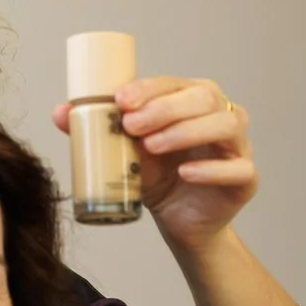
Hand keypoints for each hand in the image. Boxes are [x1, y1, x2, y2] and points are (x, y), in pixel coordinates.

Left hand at [54, 75, 256, 246]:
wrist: (181, 222)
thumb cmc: (159, 178)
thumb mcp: (125, 152)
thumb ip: (97, 131)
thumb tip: (58, 113)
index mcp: (194, 100)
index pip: (176, 83)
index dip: (149, 89)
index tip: (120, 100)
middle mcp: (222, 115)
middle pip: (204, 98)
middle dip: (165, 108)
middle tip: (131, 126)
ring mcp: (238, 146)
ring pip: (226, 124)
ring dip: (187, 132)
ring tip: (153, 147)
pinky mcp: (246, 178)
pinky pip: (237, 168)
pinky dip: (211, 169)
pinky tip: (184, 173)